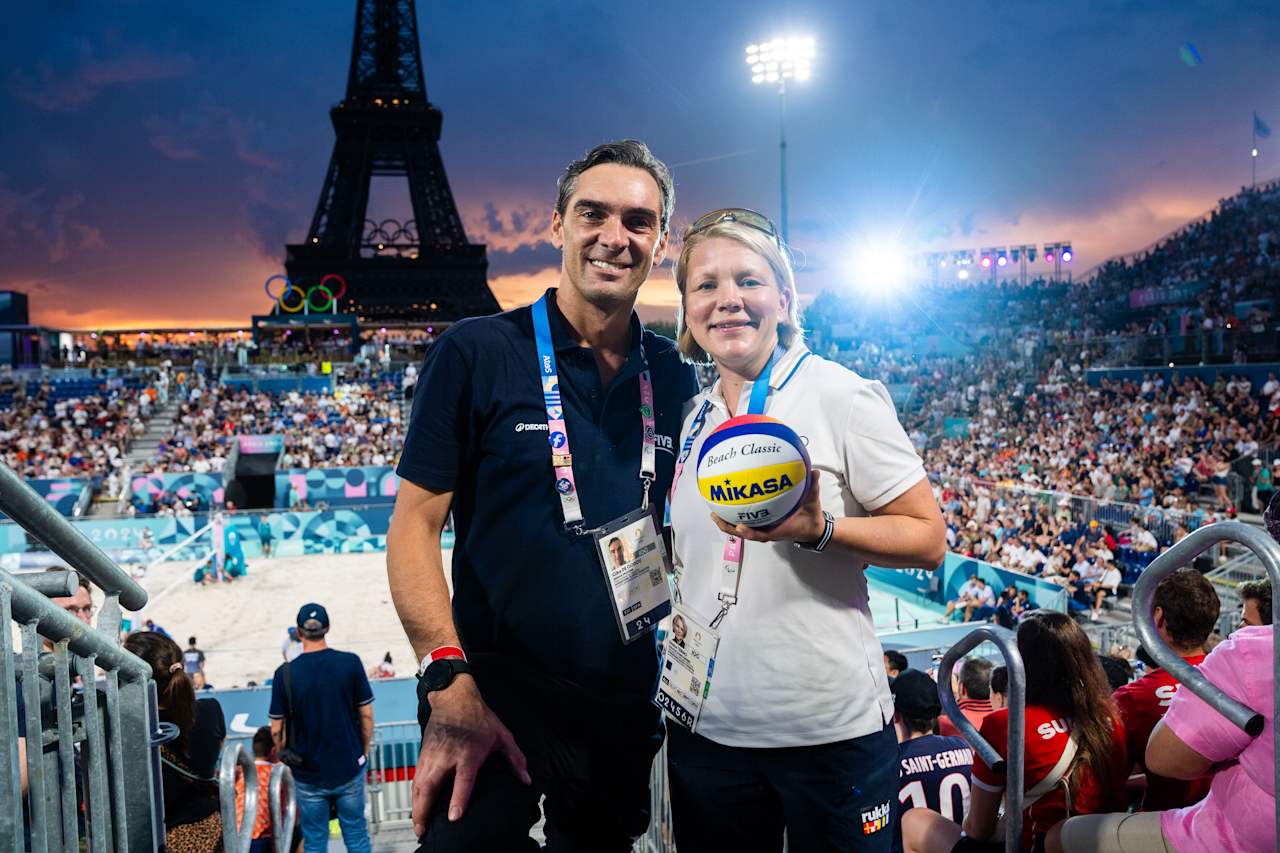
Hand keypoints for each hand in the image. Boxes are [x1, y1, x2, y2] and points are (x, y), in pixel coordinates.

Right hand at [411, 676, 529, 835]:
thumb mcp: (502, 734)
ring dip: (416, 806)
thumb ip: (515, 758)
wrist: (453, 696)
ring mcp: (432, 755)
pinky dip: (414, 795)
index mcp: (468, 753)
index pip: (462, 780)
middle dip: (424, 810)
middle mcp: (446, 756)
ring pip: (419, 785)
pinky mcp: (423, 754)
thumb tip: (526, 779)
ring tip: (418, 825)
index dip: (458, 799)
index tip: (453, 816)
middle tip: (424, 830)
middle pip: (431, 786)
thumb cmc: (479, 717)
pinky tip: (416, 807)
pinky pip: (415, 779)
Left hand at [710, 470, 825, 543]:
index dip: (749, 532)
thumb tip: (815, 472)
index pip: (760, 534)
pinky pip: (744, 521)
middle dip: (727, 526)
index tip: (740, 526)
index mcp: (777, 531)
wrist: (812, 527)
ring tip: (713, 511)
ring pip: (739, 529)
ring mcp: (762, 528)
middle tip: (715, 515)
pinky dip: (734, 515)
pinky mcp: (760, 524)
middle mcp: (766, 531)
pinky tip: (726, 504)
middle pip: (742, 533)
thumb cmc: (810, 516)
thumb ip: (813, 487)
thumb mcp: (813, 502)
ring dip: (726, 523)